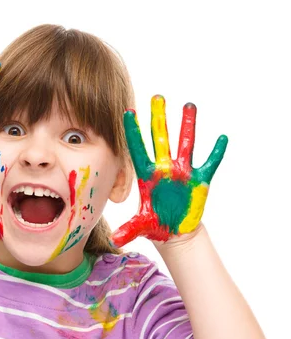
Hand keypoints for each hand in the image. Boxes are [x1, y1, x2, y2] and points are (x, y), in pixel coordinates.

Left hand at [111, 95, 227, 246]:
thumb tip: (116, 241)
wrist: (174, 232)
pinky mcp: (199, 180)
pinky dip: (216, 151)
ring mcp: (182, 172)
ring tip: (188, 105)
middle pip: (160, 139)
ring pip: (184, 144)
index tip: (127, 113)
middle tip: (157, 97)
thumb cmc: (155, 225)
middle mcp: (164, 169)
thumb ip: (129, 230)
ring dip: (187, 125)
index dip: (133, 133)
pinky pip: (209, 163)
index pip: (138, 150)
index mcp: (147, 176)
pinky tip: (222, 137)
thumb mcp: (141, 226)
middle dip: (159, 119)